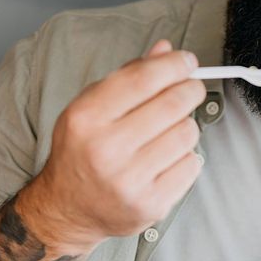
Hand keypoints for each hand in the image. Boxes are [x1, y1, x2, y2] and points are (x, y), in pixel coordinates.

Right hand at [16, 39, 205, 254]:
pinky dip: (186, 156)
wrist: (68, 209)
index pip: (143, 79)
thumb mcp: (90, 107)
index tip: (187, 61)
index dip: (173, 65)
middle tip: (191, 88)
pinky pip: (192, 165)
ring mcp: (129, 180)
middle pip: (172, 104)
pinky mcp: (151, 204)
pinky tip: (168, 158)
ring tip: (170, 130)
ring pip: (187, 134)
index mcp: (86, 118)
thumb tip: (166, 51)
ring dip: (186, 125)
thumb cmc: (82, 152)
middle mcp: (105, 149)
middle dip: (190, 90)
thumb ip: (128, 77)